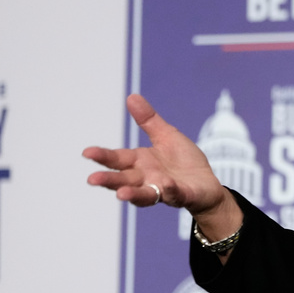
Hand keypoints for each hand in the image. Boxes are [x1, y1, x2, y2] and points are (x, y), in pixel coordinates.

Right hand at [84, 94, 235, 223]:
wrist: (207, 183)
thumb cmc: (183, 161)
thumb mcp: (166, 136)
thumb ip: (148, 120)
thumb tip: (132, 96)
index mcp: (140, 162)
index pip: (118, 159)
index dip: (103, 156)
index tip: (87, 152)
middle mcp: (146, 178)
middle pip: (124, 179)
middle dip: (109, 179)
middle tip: (93, 179)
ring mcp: (162, 189)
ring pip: (143, 194)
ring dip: (132, 194)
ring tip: (121, 194)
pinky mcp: (181, 196)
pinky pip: (174, 194)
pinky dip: (169, 191)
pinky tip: (166, 185)